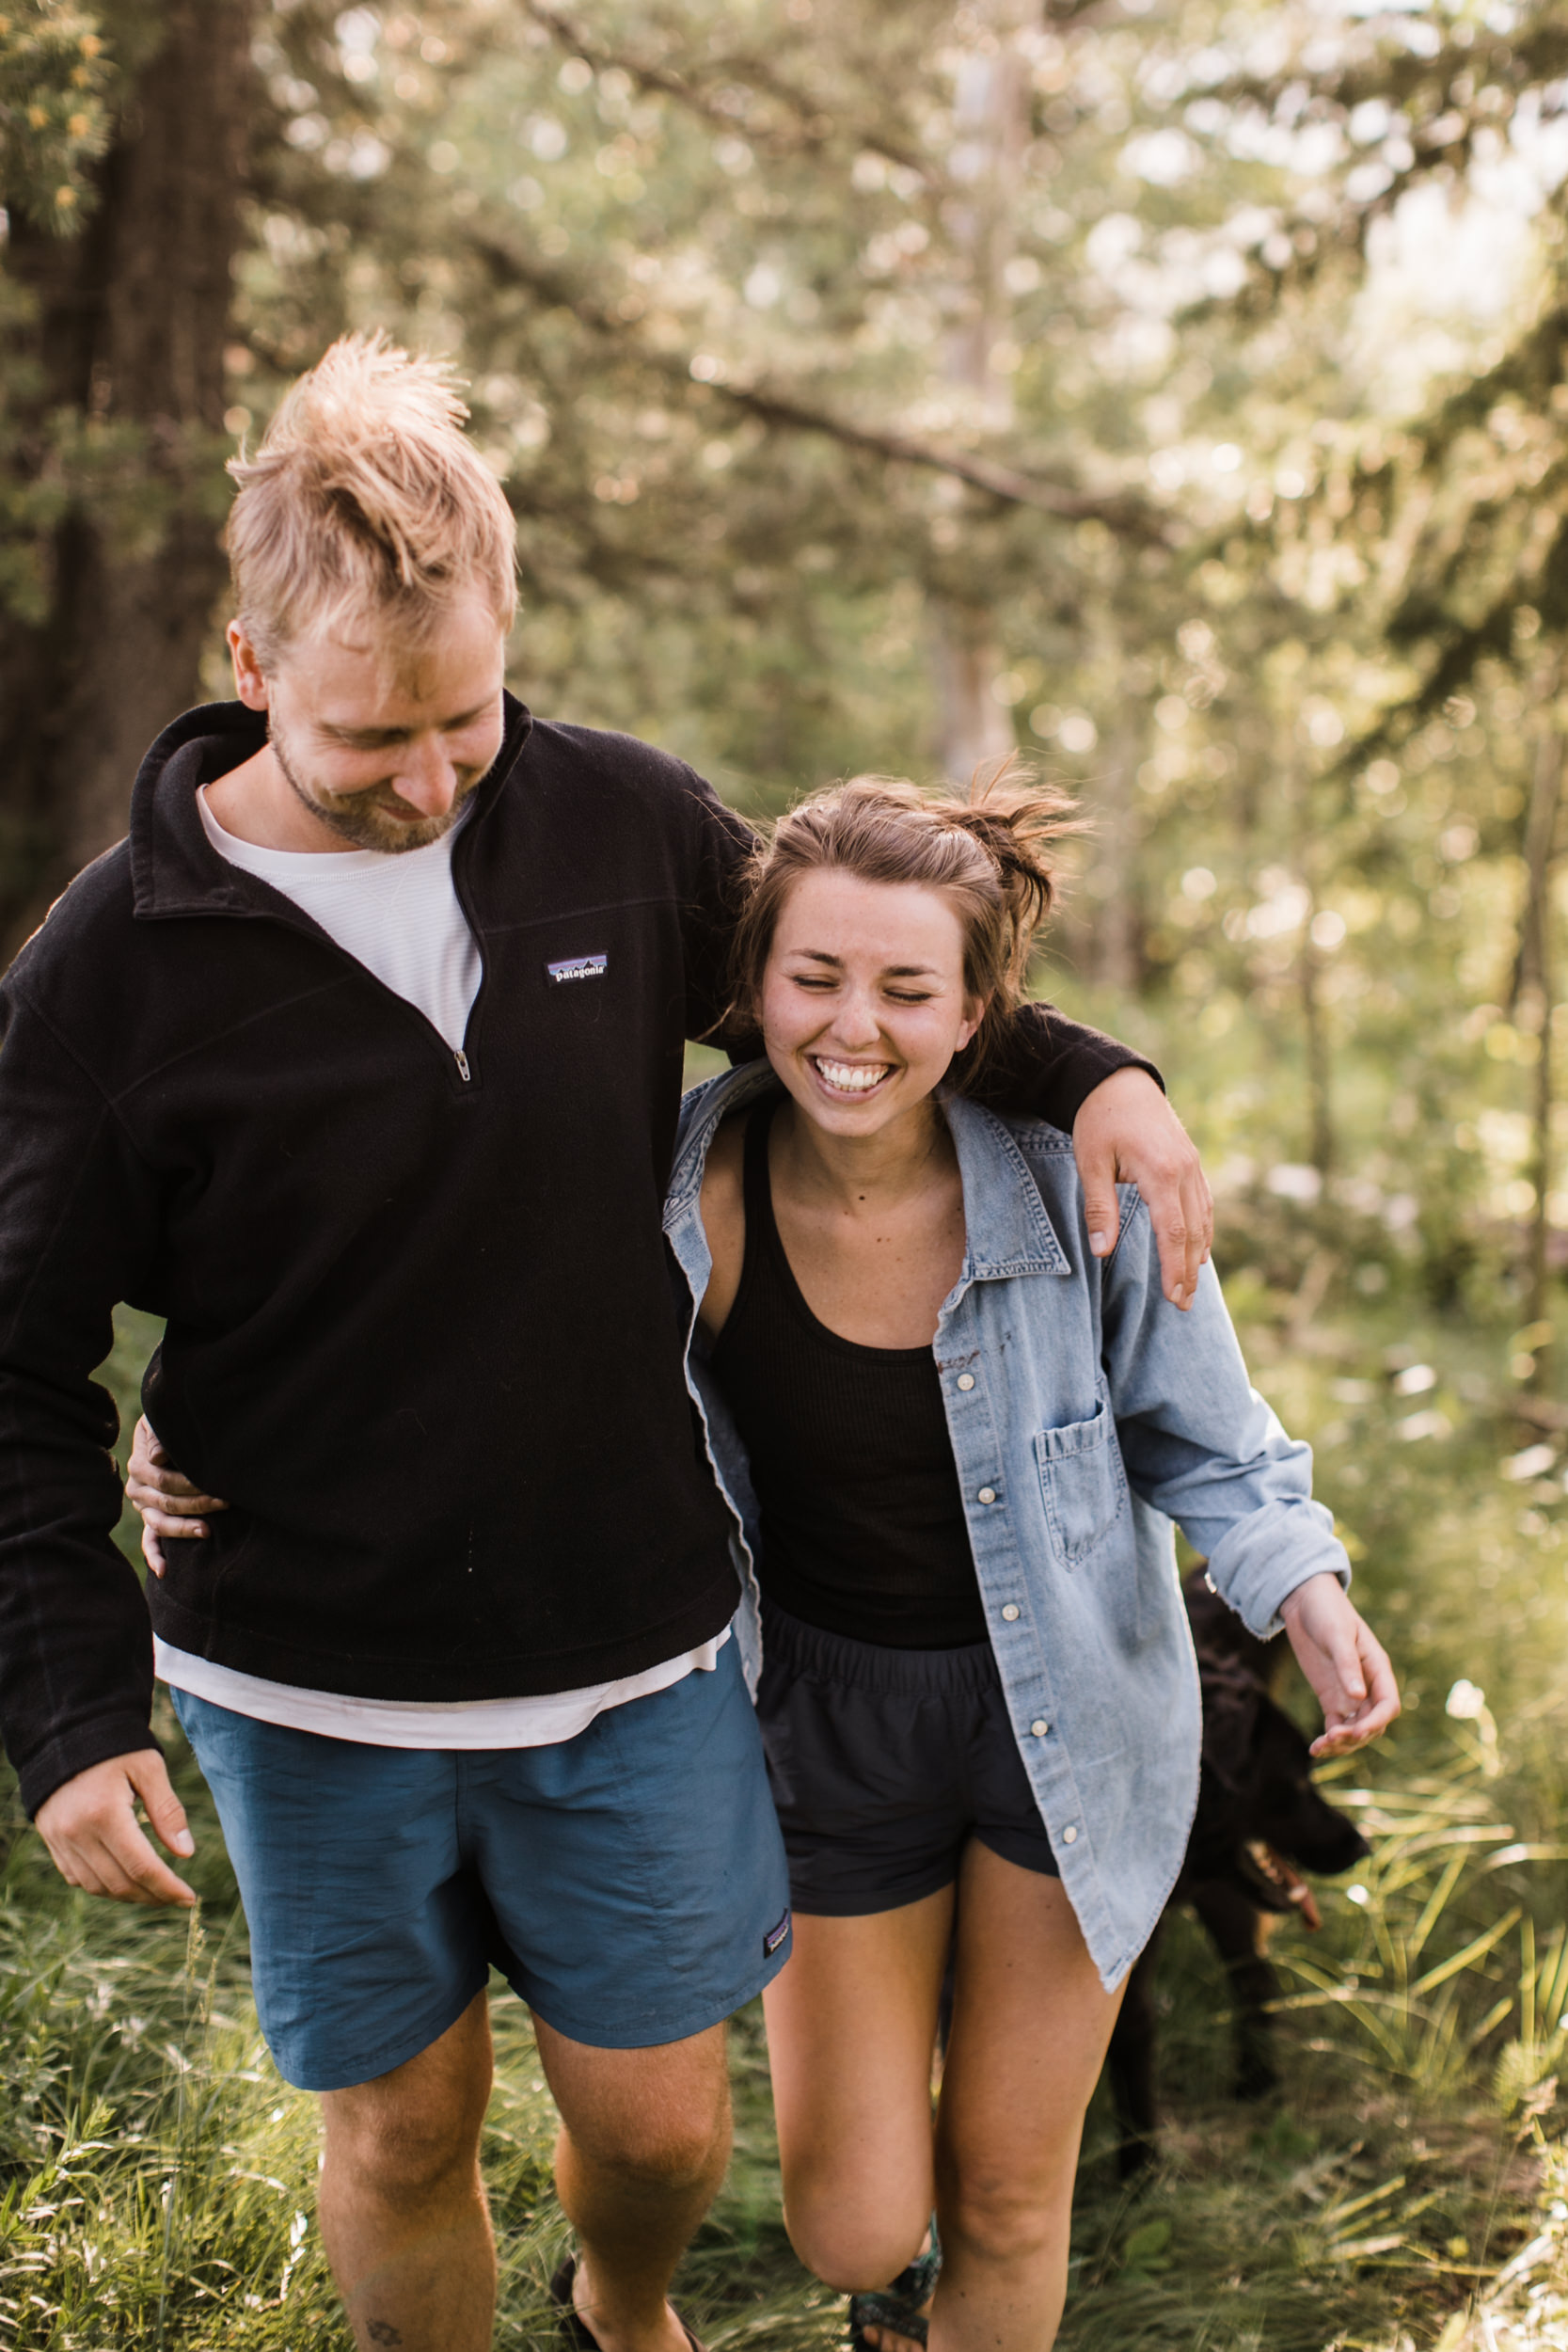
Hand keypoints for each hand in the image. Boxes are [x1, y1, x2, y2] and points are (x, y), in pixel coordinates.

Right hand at [35, 1749, 196, 1906]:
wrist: (67, 1735)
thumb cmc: (115, 1747)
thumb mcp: (148, 1769)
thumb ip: (167, 1810)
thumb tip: (186, 1853)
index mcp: (105, 1813)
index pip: (141, 1867)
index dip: (167, 1888)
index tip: (190, 1898)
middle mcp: (77, 1833)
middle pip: (120, 1883)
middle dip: (153, 1896)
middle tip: (177, 1897)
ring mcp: (60, 1840)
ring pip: (98, 1887)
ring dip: (129, 1895)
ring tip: (156, 1891)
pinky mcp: (52, 1841)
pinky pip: (78, 1878)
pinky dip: (104, 1885)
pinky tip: (125, 1879)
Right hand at [125, 1413, 226, 1577]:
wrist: (166, 1428)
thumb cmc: (170, 1423)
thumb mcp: (163, 1421)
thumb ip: (160, 1435)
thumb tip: (158, 1457)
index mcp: (139, 1465)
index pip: (164, 1479)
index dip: (190, 1483)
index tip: (217, 1482)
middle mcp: (136, 1488)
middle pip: (166, 1502)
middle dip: (198, 1504)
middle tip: (226, 1502)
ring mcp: (142, 1506)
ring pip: (159, 1523)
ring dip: (183, 1529)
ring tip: (207, 1531)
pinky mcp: (150, 1518)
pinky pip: (150, 1541)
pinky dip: (155, 1556)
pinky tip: (164, 1571)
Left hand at [1073, 1066, 1212, 1308]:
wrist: (1120, 1080)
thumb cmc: (1099, 1121)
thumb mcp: (1090, 1163)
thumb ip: (1100, 1207)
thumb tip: (1102, 1251)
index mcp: (1160, 1171)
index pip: (1172, 1231)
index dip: (1172, 1267)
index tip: (1172, 1296)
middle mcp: (1184, 1170)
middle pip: (1193, 1231)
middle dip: (1188, 1271)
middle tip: (1182, 1304)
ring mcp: (1192, 1165)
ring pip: (1203, 1218)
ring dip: (1197, 1254)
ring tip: (1190, 1287)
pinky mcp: (1191, 1161)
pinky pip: (1203, 1202)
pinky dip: (1203, 1229)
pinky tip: (1198, 1249)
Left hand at [1280, 1572, 1400, 1756]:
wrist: (1304, 1602)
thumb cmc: (1326, 1611)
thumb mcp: (1336, 1634)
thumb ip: (1347, 1664)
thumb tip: (1358, 1697)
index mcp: (1378, 1668)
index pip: (1388, 1705)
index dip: (1376, 1722)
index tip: (1356, 1731)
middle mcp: (1368, 1685)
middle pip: (1372, 1723)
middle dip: (1356, 1736)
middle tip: (1331, 1738)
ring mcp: (1349, 1693)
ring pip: (1355, 1729)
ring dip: (1342, 1743)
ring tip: (1319, 1747)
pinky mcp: (1331, 1698)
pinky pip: (1336, 1726)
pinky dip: (1329, 1739)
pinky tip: (1315, 1749)